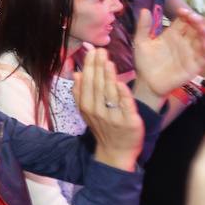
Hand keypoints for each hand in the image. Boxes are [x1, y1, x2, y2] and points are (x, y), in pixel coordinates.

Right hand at [74, 44, 142, 170]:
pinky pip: (125, 106)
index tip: (92, 51)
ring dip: (108, 76)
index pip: (87, 83)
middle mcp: (98, 111)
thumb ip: (80, 93)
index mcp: (87, 107)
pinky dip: (122, 94)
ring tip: (108, 61)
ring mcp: (113, 117)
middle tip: (100, 51)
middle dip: (97, 67)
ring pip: (109, 94)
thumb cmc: (102, 128)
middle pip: (97, 86)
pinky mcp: (129, 122)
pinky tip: (120, 82)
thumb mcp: (86, 112)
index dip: (89, 67)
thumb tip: (76, 74)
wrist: (115, 153)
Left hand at [131, 8, 204, 99]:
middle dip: (197, 22)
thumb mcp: (141, 43)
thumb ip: (143, 27)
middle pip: (195, 28)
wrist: (147, 83)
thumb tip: (144, 9)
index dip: (185, 14)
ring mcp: (190, 53)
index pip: (183, 20)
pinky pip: (204, 57)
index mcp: (172, 34)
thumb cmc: (145, 63)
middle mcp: (184, 42)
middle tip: (194, 18)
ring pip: (202, 40)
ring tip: (203, 29)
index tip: (182, 11)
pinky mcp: (194, 65)